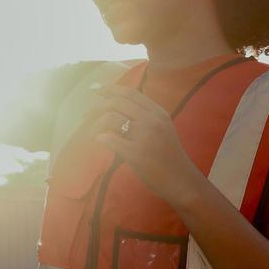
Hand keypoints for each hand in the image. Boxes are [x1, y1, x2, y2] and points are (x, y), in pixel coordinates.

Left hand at [90, 88, 203, 206]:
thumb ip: (146, 116)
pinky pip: (110, 139)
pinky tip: (100, 142)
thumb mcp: (163, 129)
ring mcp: (144, 136)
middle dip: (98, 106)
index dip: (111, 89)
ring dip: (95, 125)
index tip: (98, 90)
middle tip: (87, 115)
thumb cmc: (169, 156)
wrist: (181, 180)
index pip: (130, 93)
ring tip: (93, 133)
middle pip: (117, 102)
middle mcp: (152, 120)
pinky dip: (101, 139)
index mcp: (158, 113)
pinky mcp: (136, 154)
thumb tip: (120, 107)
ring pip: (110, 118)